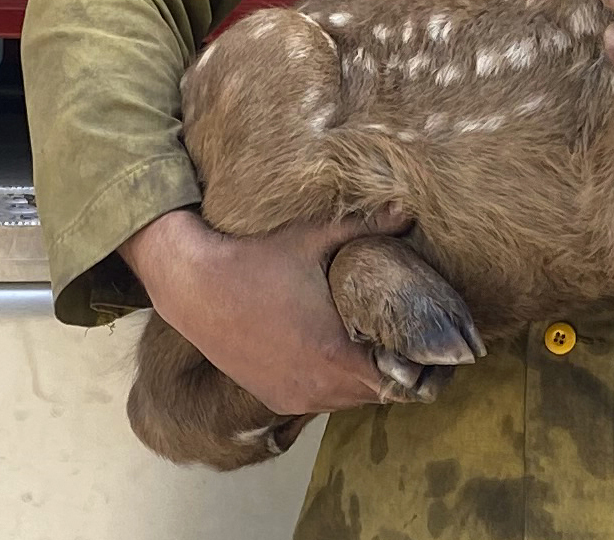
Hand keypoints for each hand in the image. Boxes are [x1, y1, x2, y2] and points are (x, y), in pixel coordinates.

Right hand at [120, 207, 393, 415]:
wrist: (192, 285)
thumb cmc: (256, 259)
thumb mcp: (313, 238)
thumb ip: (366, 227)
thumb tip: (406, 211)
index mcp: (335, 357)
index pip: (400, 381)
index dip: (415, 361)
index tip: (420, 336)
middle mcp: (317, 389)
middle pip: (377, 393)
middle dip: (392, 366)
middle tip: (398, 332)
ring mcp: (293, 399)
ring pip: (346, 400)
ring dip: (360, 377)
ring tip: (367, 340)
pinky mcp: (273, 399)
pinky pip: (318, 401)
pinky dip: (331, 382)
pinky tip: (330, 350)